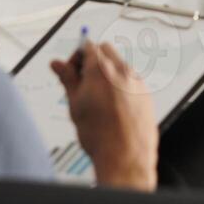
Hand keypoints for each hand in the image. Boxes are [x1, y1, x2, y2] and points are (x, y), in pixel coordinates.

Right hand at [51, 41, 157, 191]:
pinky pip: (131, 80)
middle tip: (82, 82)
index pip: (87, 46)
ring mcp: (136, 81)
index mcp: (102, 69)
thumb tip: (58, 65)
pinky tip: (112, 106)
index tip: (71, 71)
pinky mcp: (145, 93)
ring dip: (107, 73)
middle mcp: (122, 71)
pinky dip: (120, 85)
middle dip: (93, 60)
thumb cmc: (101, 135)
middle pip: (105, 50)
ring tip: (97, 98)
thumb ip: (67, 79)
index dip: (76, 57)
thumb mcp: (75, 104)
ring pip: (119, 65)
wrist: (125, 157)